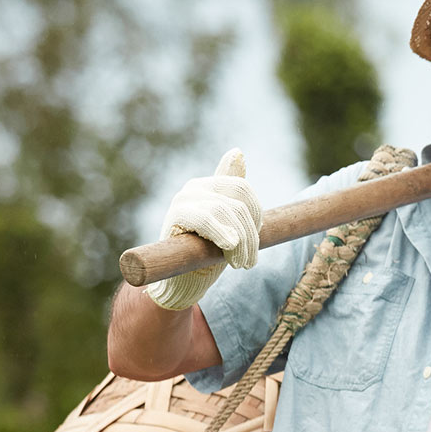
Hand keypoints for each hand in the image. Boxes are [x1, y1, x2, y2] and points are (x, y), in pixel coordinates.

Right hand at [145, 148, 262, 310]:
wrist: (180, 280)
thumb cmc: (207, 252)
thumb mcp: (230, 225)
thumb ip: (237, 196)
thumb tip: (237, 151)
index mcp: (211, 186)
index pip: (243, 189)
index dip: (255, 214)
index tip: (255, 238)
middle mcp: (196, 187)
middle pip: (238, 203)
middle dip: (251, 235)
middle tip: (250, 261)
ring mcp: (183, 199)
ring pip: (227, 211)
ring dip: (241, 242)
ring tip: (242, 263)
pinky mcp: (175, 215)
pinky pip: (206, 218)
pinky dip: (222, 233)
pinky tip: (229, 248)